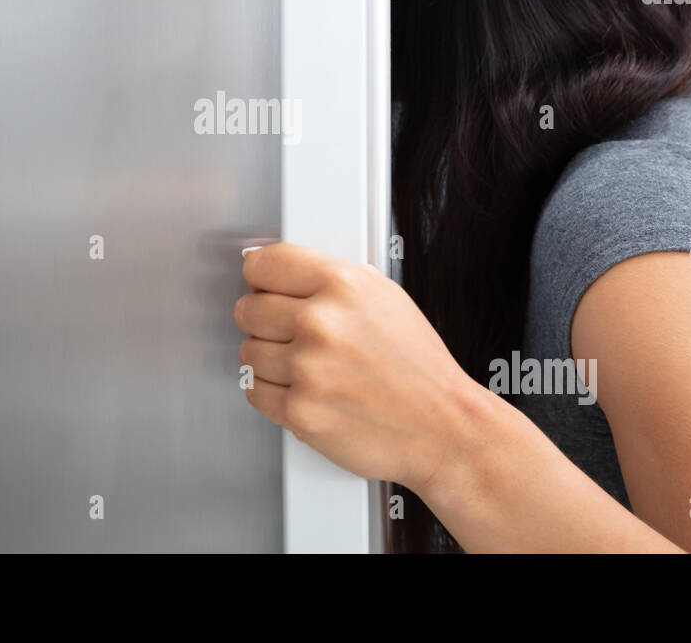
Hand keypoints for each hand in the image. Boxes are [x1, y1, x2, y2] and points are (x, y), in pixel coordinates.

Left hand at [236, 242, 482, 491]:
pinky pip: (255, 391)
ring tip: (307, 365)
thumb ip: (330, 280)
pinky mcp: (299, 412)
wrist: (442, 425)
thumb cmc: (419, 367)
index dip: (261, 276)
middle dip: (263, 320)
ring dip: (269, 359)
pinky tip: (303, 388)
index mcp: (342, 285)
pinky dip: (273, 392)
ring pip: (248, 351)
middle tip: (288, 331)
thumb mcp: (385, 297)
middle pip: (248, 309)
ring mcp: (307, 369)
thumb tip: (281, 271)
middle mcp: (321, 323)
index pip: (264, 264)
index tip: (262, 285)